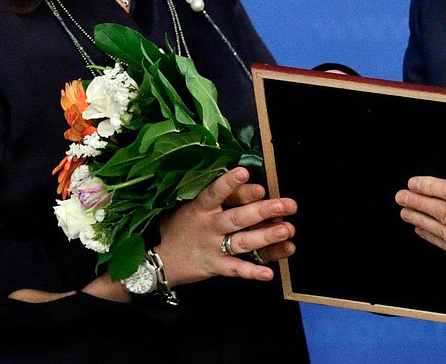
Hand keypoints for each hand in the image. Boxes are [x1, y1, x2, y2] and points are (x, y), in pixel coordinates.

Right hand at [155, 167, 296, 285]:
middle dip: (264, 210)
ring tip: (286, 231)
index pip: (216, 192)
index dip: (230, 183)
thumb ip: (217, 197)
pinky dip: (251, 271)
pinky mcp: (214, 266)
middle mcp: (209, 226)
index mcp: (201, 207)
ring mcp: (212, 247)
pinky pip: (235, 269)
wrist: (159, 260)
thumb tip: (252, 186)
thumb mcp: (191, 207)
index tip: (245, 173)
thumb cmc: (181, 227)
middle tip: (286, 205)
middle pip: (238, 217)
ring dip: (265, 237)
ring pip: (242, 242)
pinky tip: (268, 272)